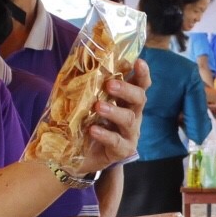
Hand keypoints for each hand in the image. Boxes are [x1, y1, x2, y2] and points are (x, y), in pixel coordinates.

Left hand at [70, 61, 151, 176]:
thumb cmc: (83, 123)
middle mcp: (132, 115)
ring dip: (114, 111)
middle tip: (110, 84)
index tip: (139, 62)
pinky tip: (92, 130)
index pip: (139, 84)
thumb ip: (86, 85)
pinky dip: (104, 134)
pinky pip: (116, 142)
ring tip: (98, 106)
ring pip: (129, 119)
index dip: (142, 74)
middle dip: (126, 89)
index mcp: (125, 101)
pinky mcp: (122, 151)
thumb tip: (78, 60)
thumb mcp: (84, 102)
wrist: (74, 156)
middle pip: (139, 98)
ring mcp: (129, 134)